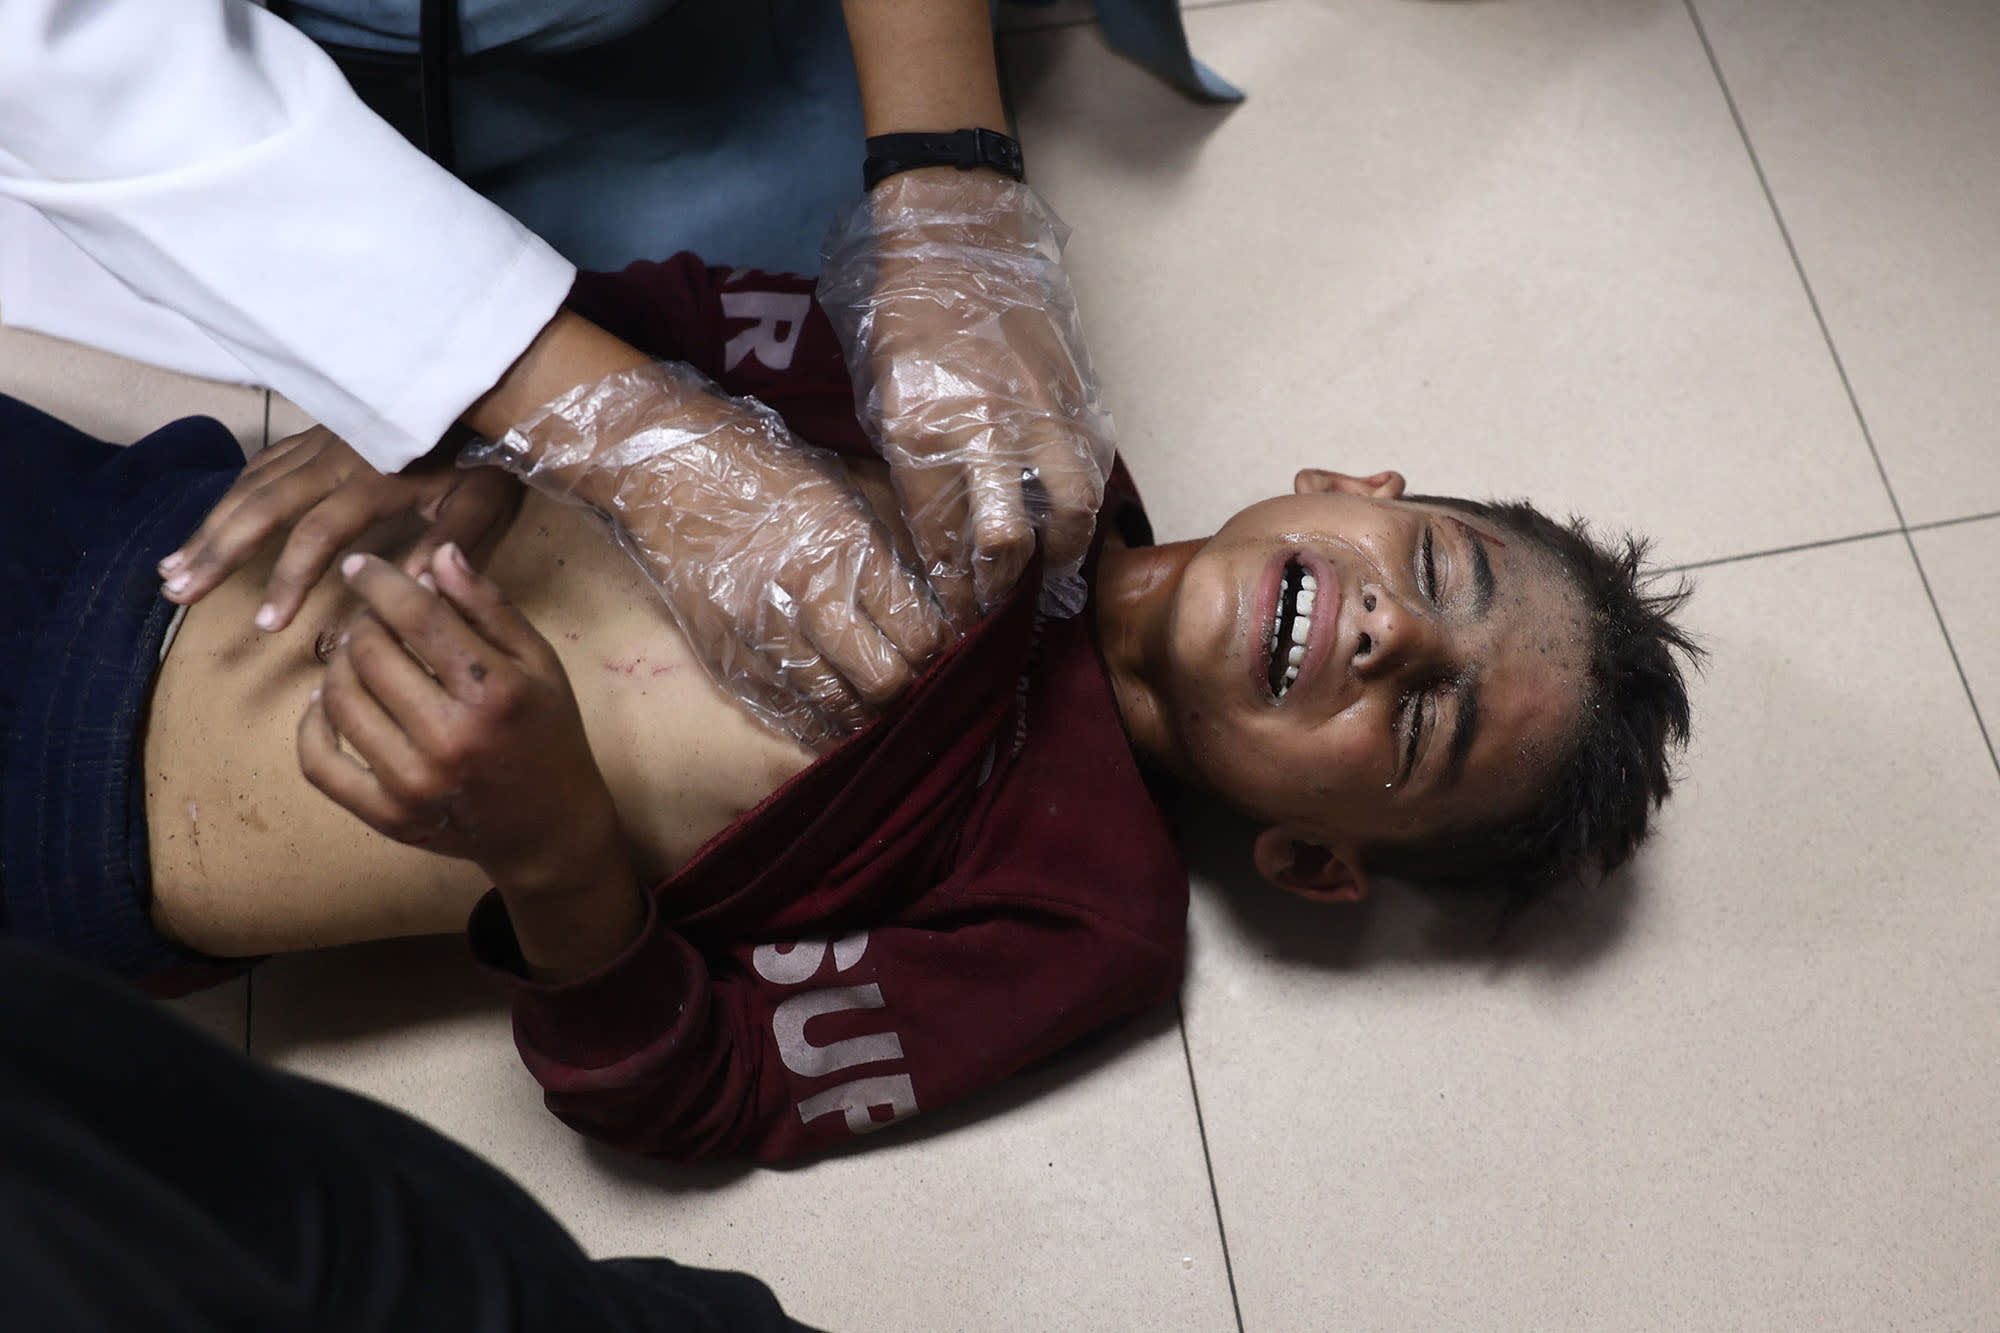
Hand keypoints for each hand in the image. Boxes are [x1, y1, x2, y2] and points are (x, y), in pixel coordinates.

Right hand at [159, 425, 522, 630]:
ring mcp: (321, 441)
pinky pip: (263, 461)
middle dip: (217, 553)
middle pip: (262, 508)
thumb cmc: (486, 451)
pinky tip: (214, 517)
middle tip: (178, 595)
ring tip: (173, 568)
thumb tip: (411, 589)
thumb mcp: (483, 500)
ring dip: (210, 526)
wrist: (480, 384)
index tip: (266, 625)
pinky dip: (233, 491)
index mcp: (374, 480)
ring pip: (252, 484)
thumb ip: (450, 544)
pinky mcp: (320, 431)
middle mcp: (335, 458)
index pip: (318, 536)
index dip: (289, 580)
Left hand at [298, 545, 621, 893]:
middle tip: (374, 621)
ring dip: (338, 666)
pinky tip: (326, 704)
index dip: (380, 581)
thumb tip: (439, 554)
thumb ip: (489, 608)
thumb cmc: (550, 737)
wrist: (550, 830)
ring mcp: (412, 783)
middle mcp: (449, 739)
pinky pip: (319, 763)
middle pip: (370, 653)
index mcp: (493, 694)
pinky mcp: (387, 817)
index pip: (417, 617)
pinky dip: (311, 726)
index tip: (360, 566)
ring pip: (339, 700)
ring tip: (358, 658)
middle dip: (364, 623)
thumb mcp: (541, 664)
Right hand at [471, 364, 954, 747]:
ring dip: (863, 711)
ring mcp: (761, 629)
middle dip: (908, 688)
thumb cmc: (763, 473)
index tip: (940, 651)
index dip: (939, 651)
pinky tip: (831, 717)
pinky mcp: (724, 652)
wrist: (666, 470)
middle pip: (885, 679)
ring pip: (836, 704)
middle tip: (911, 682)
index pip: (919, 632)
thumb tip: (930, 614)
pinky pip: (783, 709)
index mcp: (847, 546)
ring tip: (873, 703)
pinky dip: (814, 721)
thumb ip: (882, 557)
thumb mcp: (840, 495)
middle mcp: (807, 592)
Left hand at [818, 168, 1116, 621]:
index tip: (953, 609)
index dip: (949, 586)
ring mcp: (1040, 410)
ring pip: (1071, 510)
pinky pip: (1091, 465)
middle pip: (1008, 542)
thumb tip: (939, 528)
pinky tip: (1070, 517)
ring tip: (1049, 569)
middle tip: (996, 603)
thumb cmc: (904, 308)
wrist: (958, 230)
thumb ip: (913, 462)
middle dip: (1001, 586)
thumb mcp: (885, 392)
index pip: (943, 539)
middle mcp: (986, 429)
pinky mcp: (1076, 392)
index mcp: (924, 430)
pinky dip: (1083, 501)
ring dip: (1061, 551)